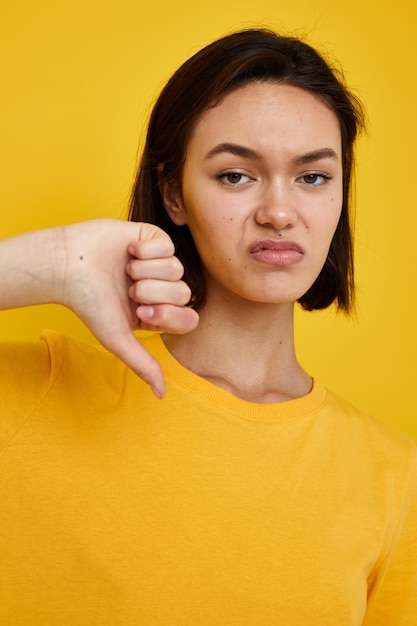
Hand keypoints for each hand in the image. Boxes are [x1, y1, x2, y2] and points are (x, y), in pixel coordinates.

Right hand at [59, 219, 198, 396]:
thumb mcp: (117, 338)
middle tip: (129, 289)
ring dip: (145, 270)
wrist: (67, 266)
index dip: (168, 314)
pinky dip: (144, 250)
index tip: (140, 310)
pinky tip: (127, 252)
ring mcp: (158, 263)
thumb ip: (143, 364)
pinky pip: (167, 245)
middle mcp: (161, 289)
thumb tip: (162, 395)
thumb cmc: (90, 304)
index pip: (189, 318)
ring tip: (125, 271)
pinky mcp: (152, 239)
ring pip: (176, 268)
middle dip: (152, 291)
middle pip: (184, 292)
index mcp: (158, 312)